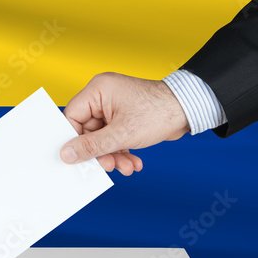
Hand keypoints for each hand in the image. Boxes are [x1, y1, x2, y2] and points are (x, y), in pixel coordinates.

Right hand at [60, 72, 188, 175]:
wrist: (190, 111)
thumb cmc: (159, 111)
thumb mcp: (121, 134)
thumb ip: (91, 146)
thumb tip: (67, 154)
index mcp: (97, 90)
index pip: (72, 117)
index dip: (74, 139)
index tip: (77, 157)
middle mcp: (103, 97)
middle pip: (87, 131)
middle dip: (100, 152)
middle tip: (108, 166)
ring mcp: (114, 108)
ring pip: (102, 137)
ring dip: (112, 155)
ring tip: (125, 166)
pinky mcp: (124, 118)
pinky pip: (114, 137)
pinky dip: (121, 151)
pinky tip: (132, 161)